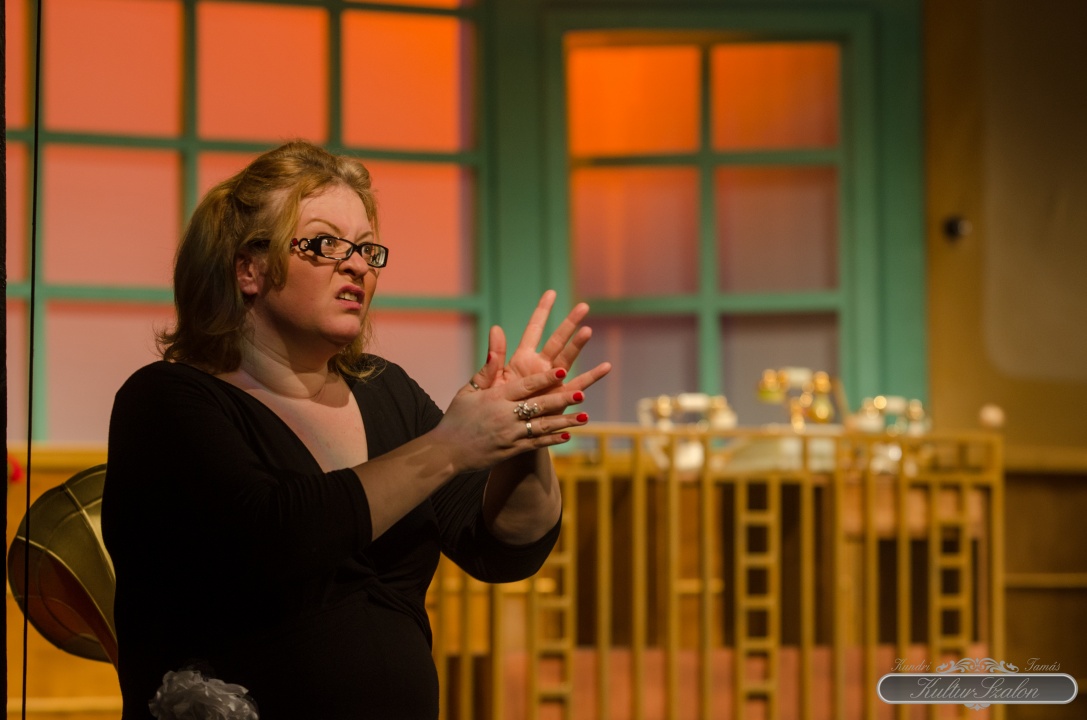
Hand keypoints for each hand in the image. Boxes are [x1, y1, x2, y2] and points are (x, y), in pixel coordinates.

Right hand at [438, 368, 588, 471]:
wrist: (446, 452)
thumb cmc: (458, 417)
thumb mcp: (470, 389)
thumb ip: (489, 366)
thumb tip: (497, 333)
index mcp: (495, 398)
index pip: (524, 386)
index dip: (544, 378)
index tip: (562, 370)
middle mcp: (504, 416)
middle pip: (537, 406)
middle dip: (561, 401)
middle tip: (581, 394)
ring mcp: (509, 435)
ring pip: (542, 427)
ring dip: (564, 422)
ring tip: (584, 417)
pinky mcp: (511, 451)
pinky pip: (535, 444)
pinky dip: (552, 440)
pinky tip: (568, 436)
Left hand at [467, 290, 611, 400]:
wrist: (504, 434)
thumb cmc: (494, 409)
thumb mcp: (490, 380)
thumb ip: (495, 356)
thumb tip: (496, 327)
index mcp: (522, 360)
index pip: (534, 330)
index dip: (542, 312)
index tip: (551, 293)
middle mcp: (541, 367)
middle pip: (557, 340)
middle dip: (569, 323)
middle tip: (583, 306)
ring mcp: (553, 381)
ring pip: (569, 358)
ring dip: (578, 345)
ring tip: (588, 330)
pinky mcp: (561, 397)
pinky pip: (579, 386)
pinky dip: (592, 377)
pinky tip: (605, 366)